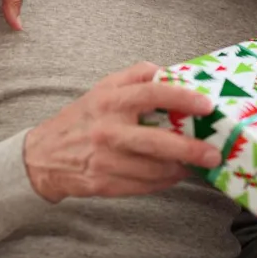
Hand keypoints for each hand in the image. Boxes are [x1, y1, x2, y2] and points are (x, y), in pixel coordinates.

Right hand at [24, 61, 222, 202]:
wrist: (43, 157)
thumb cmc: (82, 118)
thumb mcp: (103, 88)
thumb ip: (136, 75)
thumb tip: (170, 72)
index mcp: (111, 101)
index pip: (152, 94)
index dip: (183, 99)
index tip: (206, 106)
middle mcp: (108, 130)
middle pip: (157, 142)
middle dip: (190, 149)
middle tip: (213, 153)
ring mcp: (106, 159)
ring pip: (154, 169)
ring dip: (181, 169)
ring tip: (199, 164)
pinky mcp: (105, 183)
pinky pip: (145, 185)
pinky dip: (165, 181)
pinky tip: (176, 174)